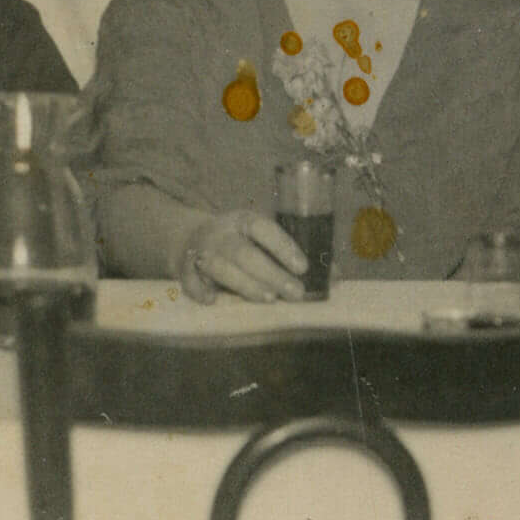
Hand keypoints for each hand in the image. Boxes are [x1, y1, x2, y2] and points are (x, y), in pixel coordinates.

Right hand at [178, 210, 312, 302]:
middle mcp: (222, 233)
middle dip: (271, 275)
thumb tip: (335, 276)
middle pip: (244, 253)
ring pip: (220, 268)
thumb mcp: (263, 239)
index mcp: (244, 220)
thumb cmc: (241, 243)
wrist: (191, 238)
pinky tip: (213, 300)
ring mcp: (202, 251)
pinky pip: (190, 281)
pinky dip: (199, 290)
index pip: (263, 228)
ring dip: (244, 284)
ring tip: (268, 299)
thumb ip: (295, 255)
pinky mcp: (185, 269)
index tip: (303, 266)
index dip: (283, 246)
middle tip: (295, 293)